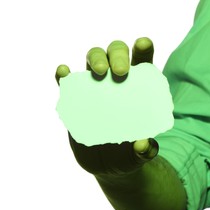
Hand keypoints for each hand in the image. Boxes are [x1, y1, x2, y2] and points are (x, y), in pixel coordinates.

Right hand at [55, 37, 158, 174]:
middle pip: (116, 53)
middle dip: (117, 54)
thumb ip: (145, 151)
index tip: (142, 44)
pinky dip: (64, 74)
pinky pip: (68, 82)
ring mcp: (95, 88)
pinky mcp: (76, 99)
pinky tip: (63, 72)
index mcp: (137, 88)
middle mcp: (115, 82)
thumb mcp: (139, 155)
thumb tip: (143, 144)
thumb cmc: (128, 154)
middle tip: (121, 73)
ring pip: (92, 59)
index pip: (142, 62)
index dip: (142, 49)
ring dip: (95, 58)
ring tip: (98, 72)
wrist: (107, 165)